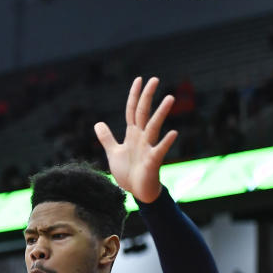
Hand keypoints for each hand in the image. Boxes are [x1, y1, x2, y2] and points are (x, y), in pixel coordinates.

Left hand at [94, 77, 176, 203]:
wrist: (138, 192)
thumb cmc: (128, 172)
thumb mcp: (114, 153)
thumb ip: (107, 138)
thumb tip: (98, 123)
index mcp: (132, 134)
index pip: (132, 110)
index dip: (134, 95)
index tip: (139, 79)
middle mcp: (141, 138)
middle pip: (143, 113)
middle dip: (147, 97)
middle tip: (154, 79)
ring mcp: (148, 148)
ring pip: (154, 127)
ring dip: (161, 113)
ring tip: (169, 98)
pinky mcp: (153, 161)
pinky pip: (160, 150)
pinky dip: (166, 142)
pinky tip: (174, 132)